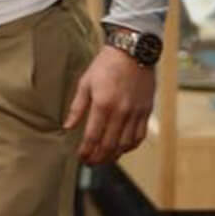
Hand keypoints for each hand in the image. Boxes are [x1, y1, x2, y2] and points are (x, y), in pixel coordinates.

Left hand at [64, 47, 155, 164]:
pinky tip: (123, 149)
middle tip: (90, 162)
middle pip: (110, 144)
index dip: (86, 150)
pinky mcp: (146, 111)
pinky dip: (131, 146)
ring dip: (115, 155)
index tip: (80, 157)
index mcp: (103, 104)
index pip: (93, 136)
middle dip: (99, 157)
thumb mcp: (85, 83)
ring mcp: (136, 113)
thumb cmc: (105, 65)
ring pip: (126, 144)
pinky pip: (140, 135)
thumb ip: (77, 107)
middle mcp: (121, 112)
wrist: (132, 52)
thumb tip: (67, 126)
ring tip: (104, 159)